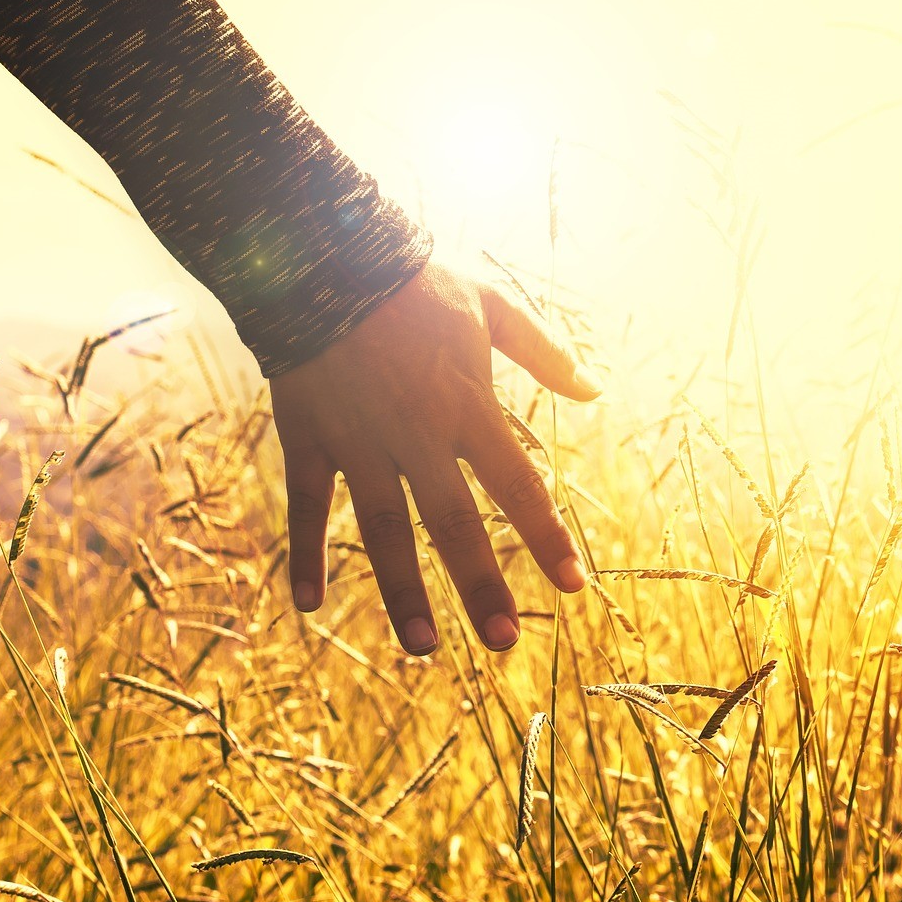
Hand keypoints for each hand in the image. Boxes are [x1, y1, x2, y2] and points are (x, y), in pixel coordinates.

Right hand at [268, 257, 601, 654]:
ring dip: (403, 590)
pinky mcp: (309, 437)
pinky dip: (304, 553)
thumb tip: (596, 390)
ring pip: (384, 528)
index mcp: (467, 405)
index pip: (519, 485)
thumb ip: (545, 351)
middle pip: (455, 522)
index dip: (547, 537)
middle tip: (505, 643)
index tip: (575, 585)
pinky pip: (308, 504)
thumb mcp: (491, 305)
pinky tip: (307, 604)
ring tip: (424, 647)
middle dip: (481, 584)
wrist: (324, 253)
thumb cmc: (415, 279)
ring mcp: (359, 440)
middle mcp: (416, 434)